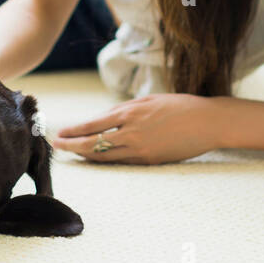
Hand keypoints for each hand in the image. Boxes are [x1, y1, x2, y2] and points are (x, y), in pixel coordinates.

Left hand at [52, 94, 225, 164]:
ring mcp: (140, 148)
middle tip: (56, 146)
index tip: (59, 132)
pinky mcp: (150, 160)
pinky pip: (122, 161)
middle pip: (92, 143)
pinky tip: (97, 159)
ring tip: (72, 154)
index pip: (92, 124)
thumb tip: (106, 119)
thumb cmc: (179, 106)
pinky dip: (106, 160)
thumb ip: (126, 110)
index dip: (73, 130)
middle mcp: (131, 131)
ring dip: (85, 155)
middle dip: (72, 145)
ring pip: (104, 155)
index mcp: (130, 112)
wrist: (207, 122)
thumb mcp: (149, 100)